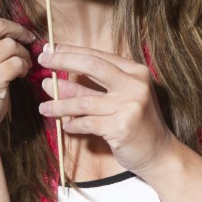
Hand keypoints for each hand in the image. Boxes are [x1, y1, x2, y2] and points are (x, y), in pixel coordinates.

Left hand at [38, 44, 178, 176]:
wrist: (159, 152)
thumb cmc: (137, 123)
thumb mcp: (116, 101)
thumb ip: (89, 90)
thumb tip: (55, 82)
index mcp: (135, 72)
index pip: (98, 56)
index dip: (73, 51)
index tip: (52, 49)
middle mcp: (134, 84)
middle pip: (92, 65)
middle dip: (63, 61)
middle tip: (42, 61)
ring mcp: (129, 105)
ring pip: (84, 101)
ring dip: (59, 104)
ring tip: (43, 107)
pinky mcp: (121, 127)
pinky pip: (87, 123)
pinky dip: (73, 125)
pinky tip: (66, 126)